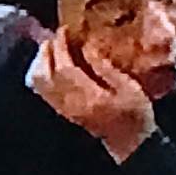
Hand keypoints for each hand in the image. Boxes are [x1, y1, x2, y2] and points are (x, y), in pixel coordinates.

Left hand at [26, 24, 158, 162]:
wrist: (130, 144)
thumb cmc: (135, 115)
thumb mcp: (129, 88)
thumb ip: (106, 68)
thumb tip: (88, 47)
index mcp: (89, 96)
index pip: (64, 67)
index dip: (61, 46)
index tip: (65, 30)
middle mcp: (70, 103)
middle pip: (46, 74)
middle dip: (47, 51)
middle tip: (54, 35)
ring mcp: (64, 110)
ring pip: (40, 84)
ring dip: (41, 62)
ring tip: (50, 48)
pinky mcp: (63, 113)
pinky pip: (44, 92)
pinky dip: (42, 76)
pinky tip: (50, 66)